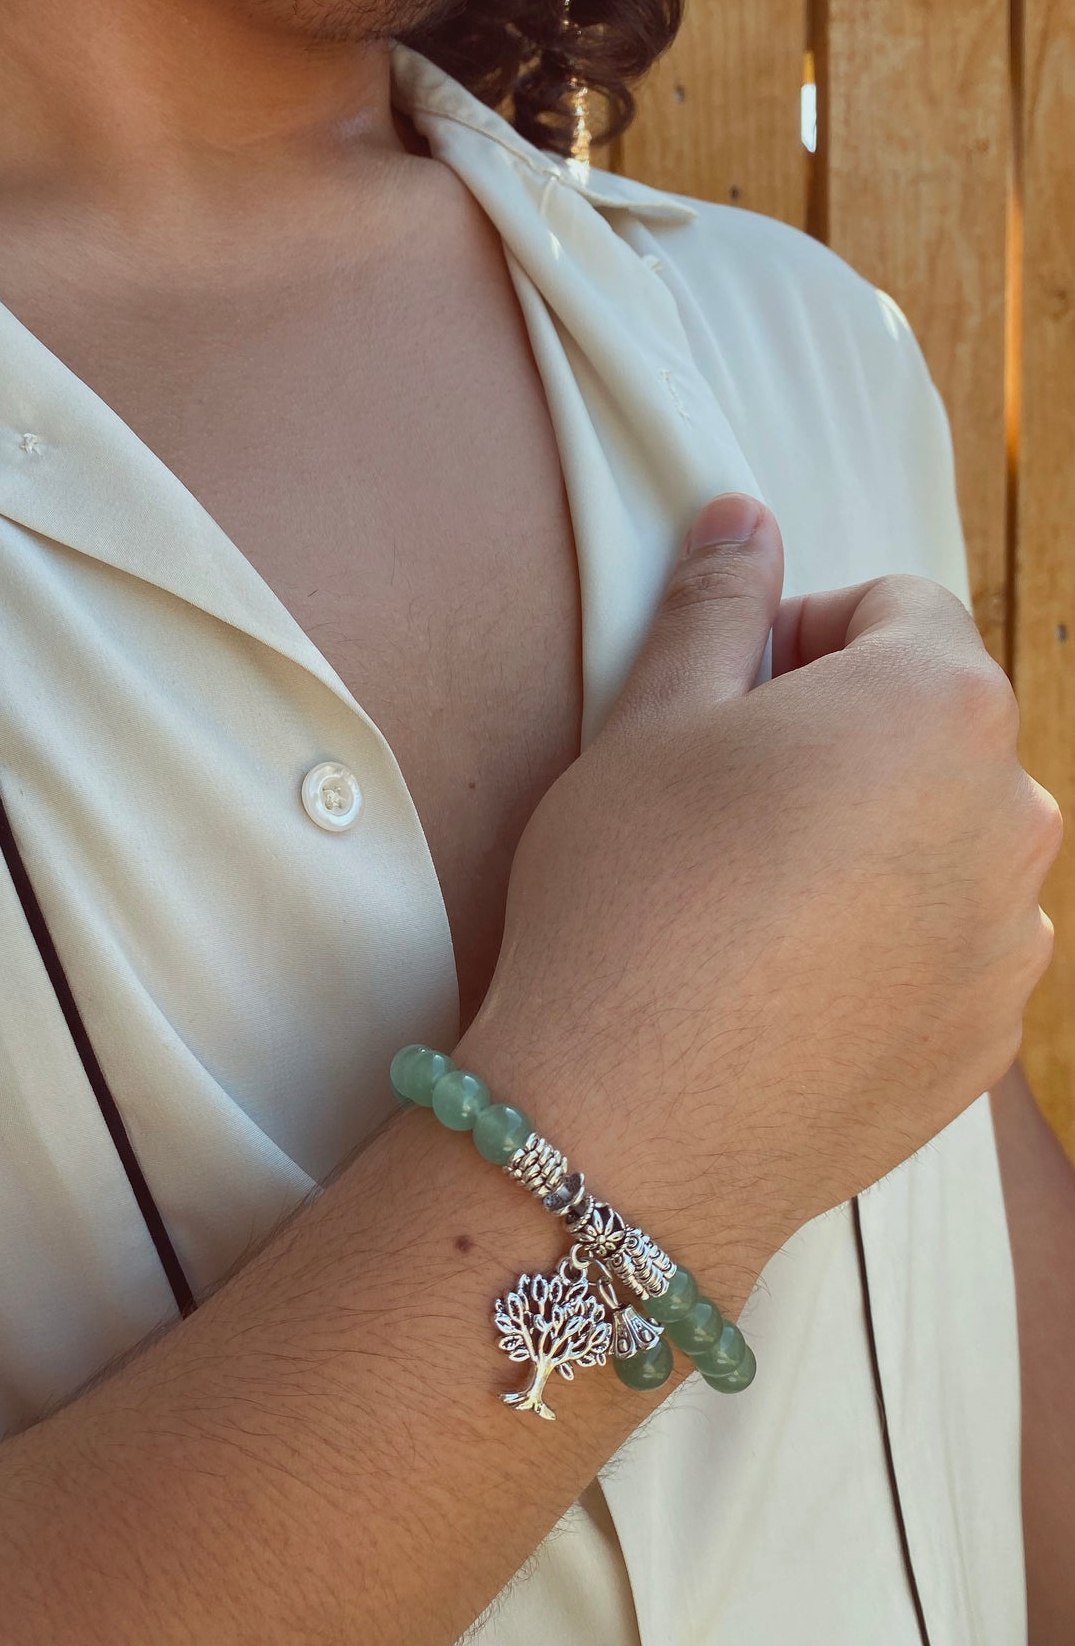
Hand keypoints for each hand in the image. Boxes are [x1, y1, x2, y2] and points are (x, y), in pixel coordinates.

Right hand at [458, 493, 1061, 1264]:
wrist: (634, 1127)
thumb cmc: (632, 901)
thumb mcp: (647, 722)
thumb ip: (716, 604)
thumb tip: (742, 518)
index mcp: (941, 706)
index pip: (898, 606)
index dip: (801, 635)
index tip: (728, 696)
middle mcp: (1013, 817)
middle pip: (933, 727)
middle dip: (844, 737)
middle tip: (725, 803)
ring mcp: (1010, 941)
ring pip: (945, 840)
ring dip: (873, 839)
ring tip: (752, 901)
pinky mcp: (987, 1041)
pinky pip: (948, 946)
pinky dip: (887, 940)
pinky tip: (785, 978)